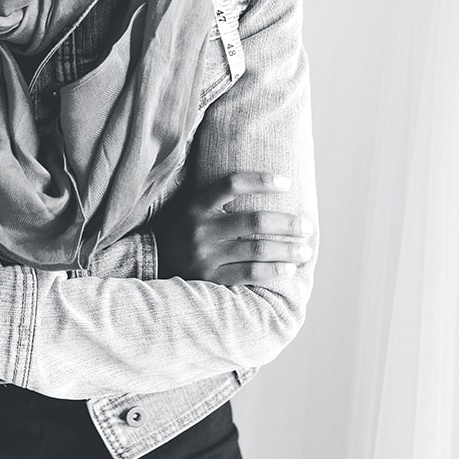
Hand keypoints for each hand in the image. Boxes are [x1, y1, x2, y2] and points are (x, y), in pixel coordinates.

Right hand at [156, 172, 313, 285]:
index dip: (261, 180)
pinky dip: (273, 270)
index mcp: (196, 205)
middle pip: (254, 220)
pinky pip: (249, 273)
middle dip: (287, 223)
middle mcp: (200, 229)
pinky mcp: (210, 279)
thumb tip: (263, 185)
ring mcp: (205, 256)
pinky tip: (289, 269)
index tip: (287, 182)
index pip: (232, 183)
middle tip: (307, 227)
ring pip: (257, 249)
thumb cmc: (182, 231)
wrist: (152, 265)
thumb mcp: (191, 208)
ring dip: (287, 249)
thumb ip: (217, 198)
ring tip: (305, 249)